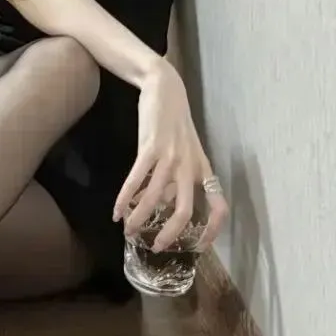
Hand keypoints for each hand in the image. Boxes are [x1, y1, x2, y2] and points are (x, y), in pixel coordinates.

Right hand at [113, 59, 228, 252]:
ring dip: (140, 219)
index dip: (213, 229)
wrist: (165, 88)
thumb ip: (175, 179)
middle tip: (155, 247)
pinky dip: (125, 198)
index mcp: (202, 168)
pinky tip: (116, 211)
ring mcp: (171, 156)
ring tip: (128, 231)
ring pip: (155, 198)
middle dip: (170, 233)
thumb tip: (160, 207)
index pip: (219, 204)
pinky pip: (136, 179)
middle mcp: (190, 165)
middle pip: (185, 209)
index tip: (200, 246)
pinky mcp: (150, 147)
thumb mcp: (183, 151)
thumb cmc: (174, 122)